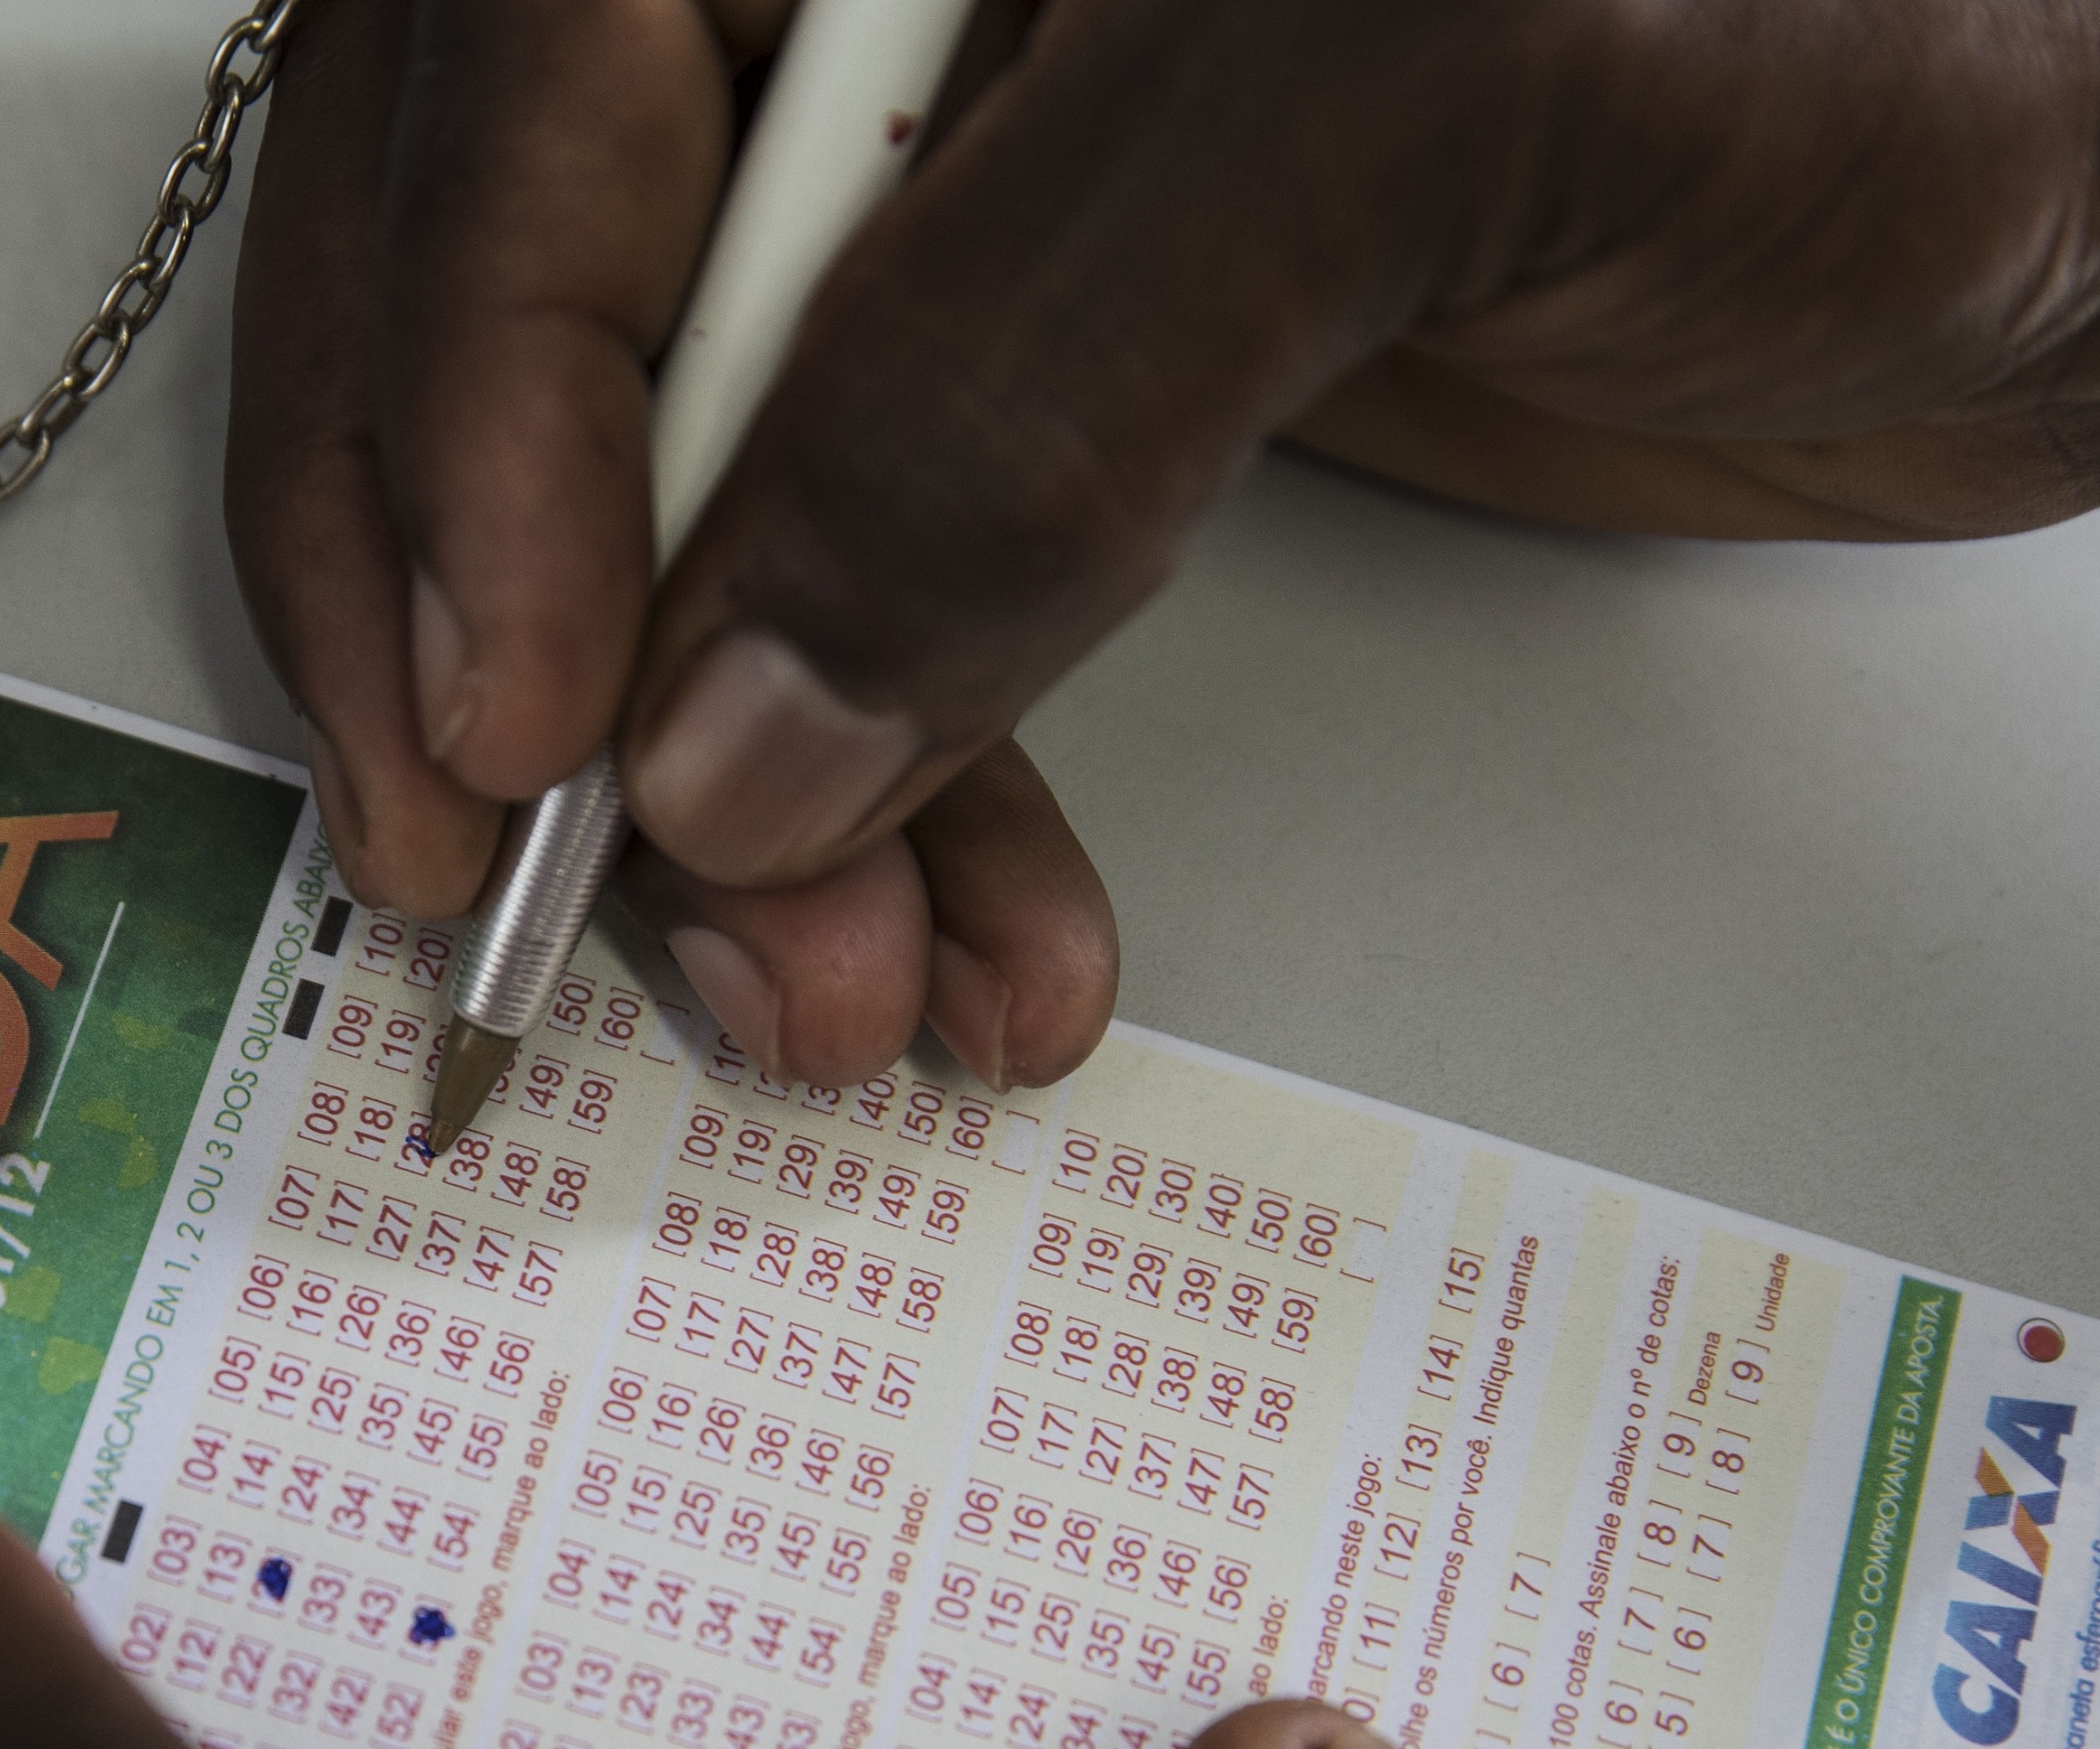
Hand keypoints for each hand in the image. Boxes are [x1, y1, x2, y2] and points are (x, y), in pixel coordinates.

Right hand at [223, 0, 2099, 1086]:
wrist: (2092, 152)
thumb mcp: (1433, 89)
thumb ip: (1037, 366)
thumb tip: (724, 721)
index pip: (529, 80)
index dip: (474, 408)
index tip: (528, 720)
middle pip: (515, 300)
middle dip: (532, 640)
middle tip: (573, 900)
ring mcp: (921, 180)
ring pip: (655, 490)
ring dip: (703, 786)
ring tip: (812, 993)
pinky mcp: (1016, 368)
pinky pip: (833, 593)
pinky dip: (868, 797)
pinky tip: (943, 930)